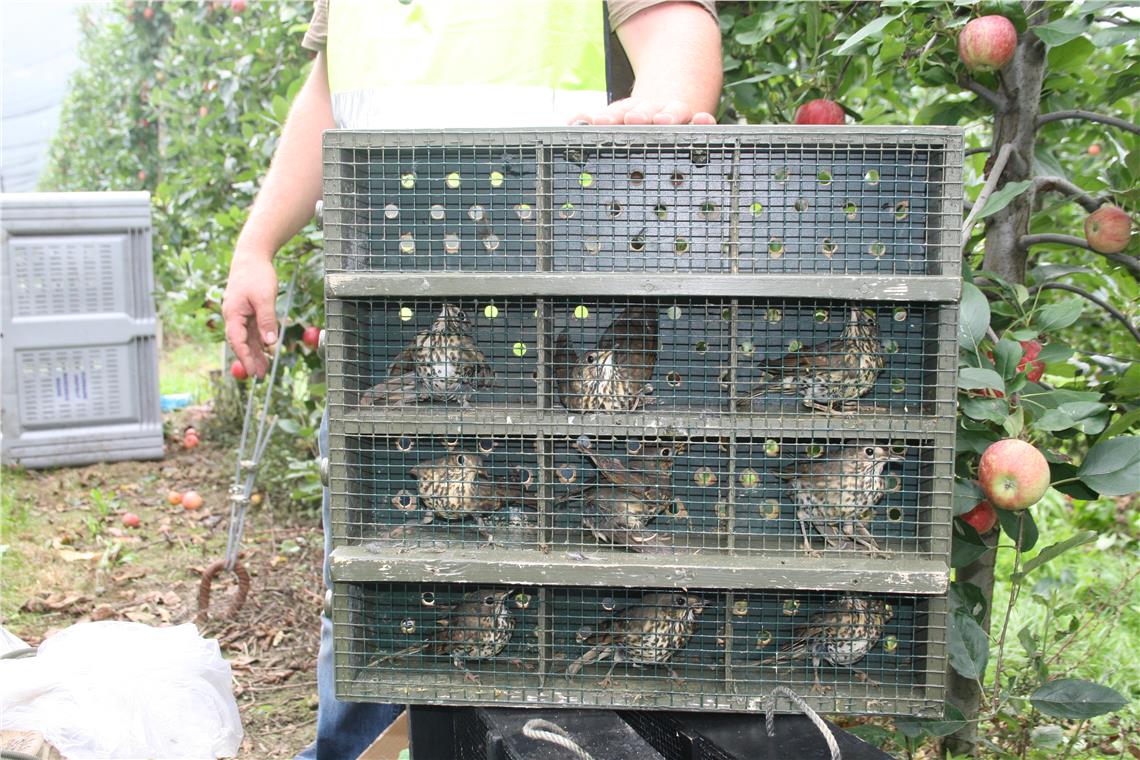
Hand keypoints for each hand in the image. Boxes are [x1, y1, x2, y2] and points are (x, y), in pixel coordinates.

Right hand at [222, 252, 278, 377]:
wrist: (252, 256)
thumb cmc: (256, 274)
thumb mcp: (264, 298)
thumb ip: (267, 321)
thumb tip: (270, 342)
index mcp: (233, 314)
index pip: (237, 341)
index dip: (245, 357)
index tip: (252, 371)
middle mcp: (235, 316)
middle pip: (242, 342)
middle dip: (251, 358)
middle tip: (260, 375)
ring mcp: (242, 313)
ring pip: (249, 337)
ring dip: (256, 351)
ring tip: (264, 367)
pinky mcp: (249, 310)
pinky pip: (254, 328)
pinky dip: (260, 339)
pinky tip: (267, 349)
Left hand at [571, 98, 715, 125]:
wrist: (671, 95)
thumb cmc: (637, 118)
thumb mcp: (614, 117)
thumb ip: (592, 121)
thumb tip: (571, 122)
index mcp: (628, 113)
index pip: (616, 114)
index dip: (608, 118)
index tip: (599, 121)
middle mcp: (651, 112)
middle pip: (644, 112)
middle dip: (638, 116)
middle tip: (632, 118)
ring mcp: (674, 115)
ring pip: (673, 113)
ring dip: (668, 116)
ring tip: (664, 120)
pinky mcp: (694, 121)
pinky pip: (700, 122)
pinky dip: (703, 121)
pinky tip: (704, 121)